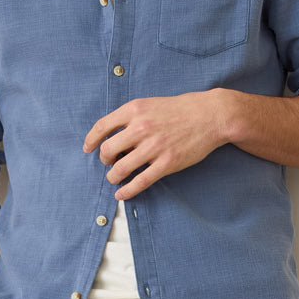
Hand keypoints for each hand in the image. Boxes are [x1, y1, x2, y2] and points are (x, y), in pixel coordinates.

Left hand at [83, 90, 229, 200]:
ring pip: (121, 169)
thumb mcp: (150, 104)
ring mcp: (154, 147)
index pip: (102, 127)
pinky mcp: (166, 163)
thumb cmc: (180, 110)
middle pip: (108, 150)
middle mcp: (141, 127)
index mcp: (134, 110)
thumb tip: (113, 137)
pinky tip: (121, 194)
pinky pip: (140, 182)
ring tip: (115, 178)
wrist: (209, 115)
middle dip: (105, 160)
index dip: (91, 140)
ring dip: (113, 177)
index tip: (88, 148)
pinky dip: (127, 191)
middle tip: (109, 163)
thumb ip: (131, 118)